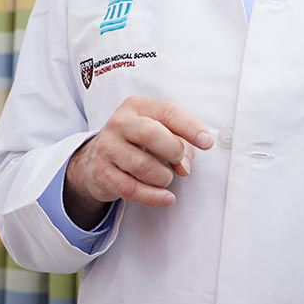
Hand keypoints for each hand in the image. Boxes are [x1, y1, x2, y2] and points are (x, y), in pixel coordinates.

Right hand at [64, 96, 213, 225]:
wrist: (96, 158)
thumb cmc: (135, 142)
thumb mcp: (157, 132)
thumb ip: (178, 143)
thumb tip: (185, 166)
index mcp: (136, 106)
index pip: (167, 112)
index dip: (190, 127)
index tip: (207, 142)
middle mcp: (119, 123)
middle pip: (151, 134)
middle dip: (174, 151)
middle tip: (179, 162)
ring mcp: (107, 148)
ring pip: (143, 166)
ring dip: (164, 177)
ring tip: (165, 177)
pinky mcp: (102, 172)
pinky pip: (132, 189)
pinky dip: (154, 197)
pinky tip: (166, 197)